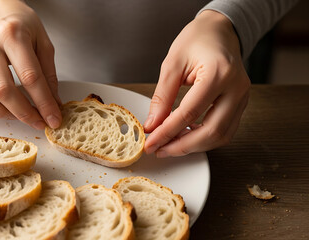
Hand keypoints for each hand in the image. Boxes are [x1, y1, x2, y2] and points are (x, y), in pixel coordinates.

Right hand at [0, 0, 61, 129]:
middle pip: (2, 89)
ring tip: (16, 115)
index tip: (53, 119)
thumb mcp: (42, 41)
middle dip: (23, 113)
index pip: (30, 77)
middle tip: (38, 122)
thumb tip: (53, 104)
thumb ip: (49, 73)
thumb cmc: (21, 24)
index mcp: (12, 35)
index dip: (44, 103)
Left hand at [144, 10, 250, 157]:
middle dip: (182, 147)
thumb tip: (152, 125)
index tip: (151, 143)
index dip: (167, 133)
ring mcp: (242, 97)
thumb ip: (162, 97)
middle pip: (211, 132)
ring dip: (194, 145)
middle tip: (160, 150)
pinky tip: (186, 136)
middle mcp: (236, 88)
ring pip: (221, 136)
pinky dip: (204, 138)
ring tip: (170, 144)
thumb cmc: (197, 40)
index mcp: (218, 73)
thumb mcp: (172, 64)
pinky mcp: (241, 103)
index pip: (190, 113)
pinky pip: (225, 129)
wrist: (220, 30)